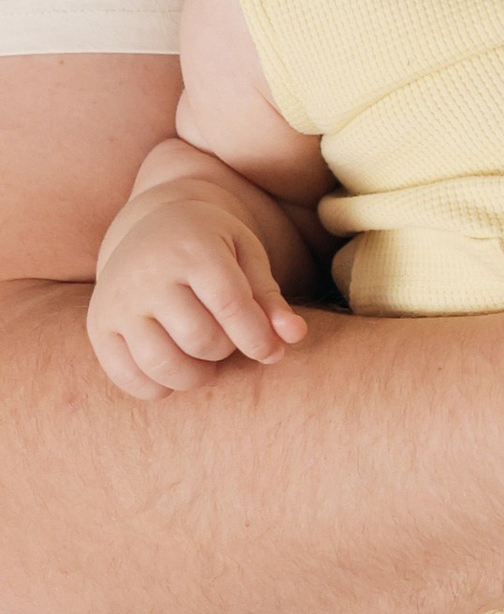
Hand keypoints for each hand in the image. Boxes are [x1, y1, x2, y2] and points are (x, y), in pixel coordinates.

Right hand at [87, 175, 309, 397]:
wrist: (151, 226)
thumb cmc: (211, 246)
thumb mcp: (246, 256)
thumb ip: (270, 298)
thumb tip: (294, 337)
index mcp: (191, 248)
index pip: (230, 306)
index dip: (257, 338)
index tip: (271, 352)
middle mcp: (147, 274)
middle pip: (199, 339)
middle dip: (225, 350)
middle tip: (226, 339)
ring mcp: (117, 302)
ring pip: (162, 364)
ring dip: (196, 375)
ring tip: (204, 358)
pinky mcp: (99, 327)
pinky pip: (129, 379)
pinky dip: (159, 387)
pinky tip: (175, 367)